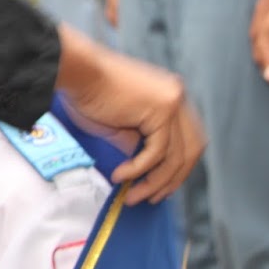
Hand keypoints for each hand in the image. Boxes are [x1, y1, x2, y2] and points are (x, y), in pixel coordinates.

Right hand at [54, 26, 204, 204]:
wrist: (76, 70)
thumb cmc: (88, 92)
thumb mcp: (118, 124)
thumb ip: (137, 142)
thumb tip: (146, 168)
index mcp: (170, 95)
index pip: (187, 140)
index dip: (176, 168)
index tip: (157, 186)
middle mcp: (177, 96)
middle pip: (191, 150)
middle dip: (172, 179)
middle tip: (151, 198)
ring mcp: (173, 102)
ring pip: (176, 156)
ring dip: (155, 182)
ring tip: (133, 196)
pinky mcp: (163, 110)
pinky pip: (158, 152)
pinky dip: (140, 169)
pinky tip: (121, 175)